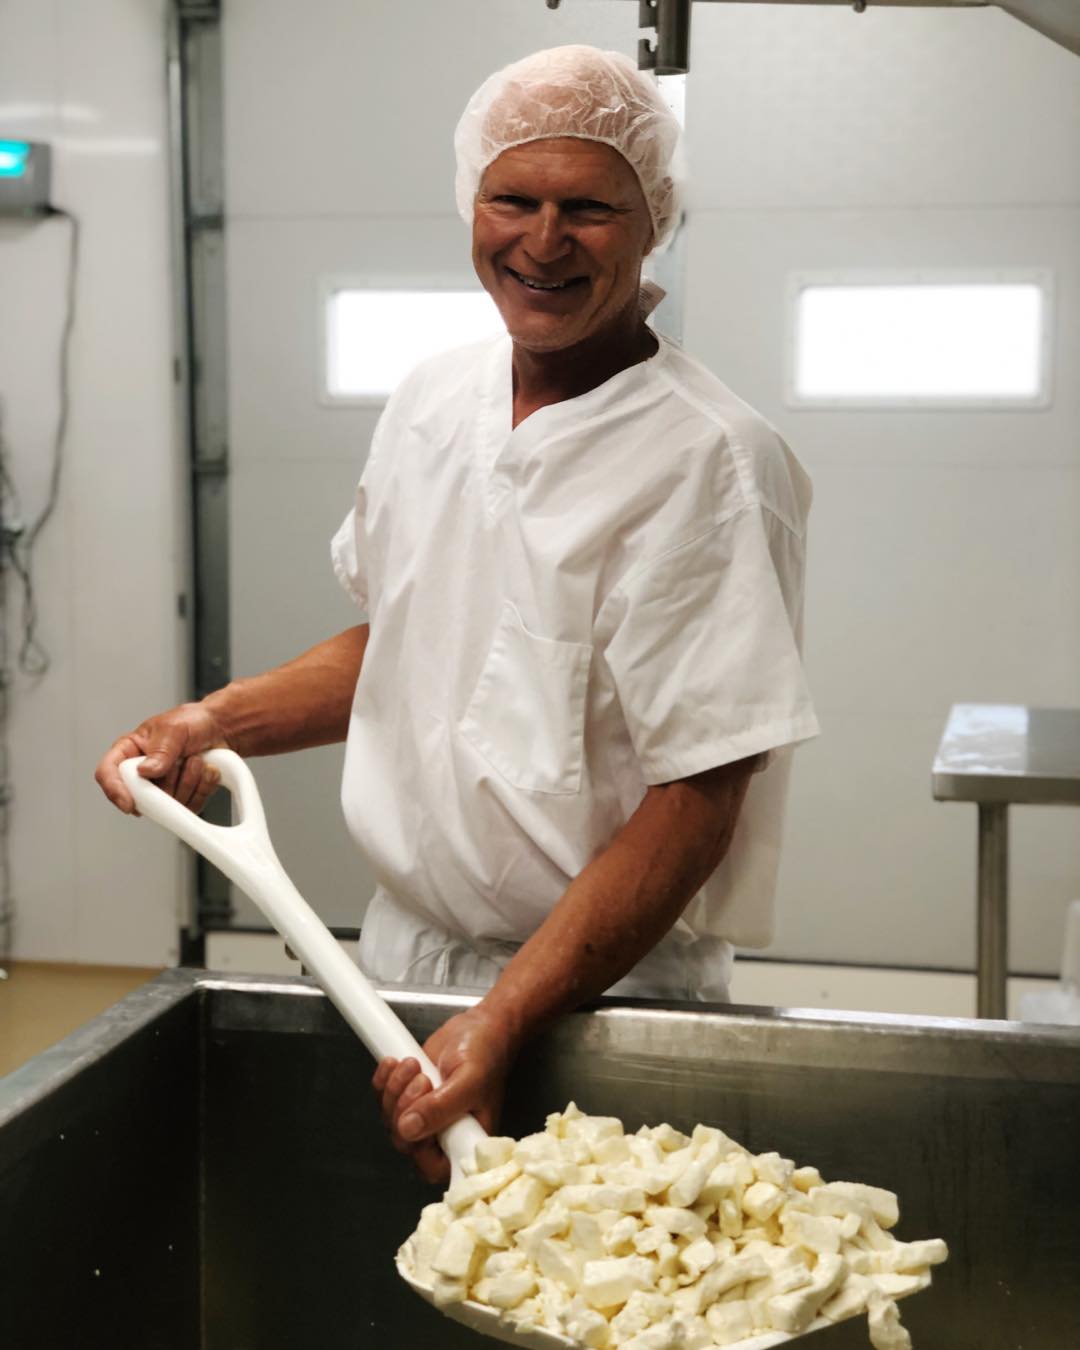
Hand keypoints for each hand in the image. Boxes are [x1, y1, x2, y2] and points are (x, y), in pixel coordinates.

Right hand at [94, 701, 230, 814]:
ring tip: (196, 759)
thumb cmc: (193, 722)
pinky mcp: (183, 797)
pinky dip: (203, 788)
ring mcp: (163, 788)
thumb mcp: (175, 729)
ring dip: (189, 781)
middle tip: (181, 761)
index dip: (114, 790)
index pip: (108, 772)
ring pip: (169, 803)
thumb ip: (160, 751)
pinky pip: (190, 805)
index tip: (129, 803)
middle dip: (166, 783)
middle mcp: (143, 772)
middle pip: (141, 796)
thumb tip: (145, 772)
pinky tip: (206, 770)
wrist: (222, 729)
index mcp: (130, 751)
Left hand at [372, 1004, 517, 1184]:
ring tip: (413, 1065)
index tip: (419, 1121)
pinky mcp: (408, 1096)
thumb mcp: (468, 1081)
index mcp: (466, 1142)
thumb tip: (408, 1129)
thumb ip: (441, 1107)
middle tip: (421, 1080)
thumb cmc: (485, 1054)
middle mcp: (443, 1135)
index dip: (419, 1149)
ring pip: (391, 1120)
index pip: (434, 1167)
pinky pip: (383, 1099)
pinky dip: (383, 1081)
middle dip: (405, 1108)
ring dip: (394, 1090)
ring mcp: (423, 1116)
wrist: (478, 1026)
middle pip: (405, 1141)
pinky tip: (395, 1063)